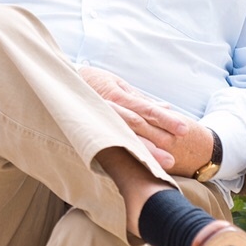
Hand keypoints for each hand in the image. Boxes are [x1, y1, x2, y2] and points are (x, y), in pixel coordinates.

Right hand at [78, 65, 212, 176]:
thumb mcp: (119, 85)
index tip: (183, 130)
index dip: (165, 120)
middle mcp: (110, 109)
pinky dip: (124, 151)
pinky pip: (109, 142)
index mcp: (119, 97)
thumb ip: (141, 99)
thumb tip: (167, 108)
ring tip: (162, 163)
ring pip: (123, 137)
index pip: (147, 110)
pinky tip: (136, 161)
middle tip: (173, 160)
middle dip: (156, 142)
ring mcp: (99, 120)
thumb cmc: (94, 82)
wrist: (62, 82)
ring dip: (144, 151)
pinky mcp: (90, 129)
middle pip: (137, 127)